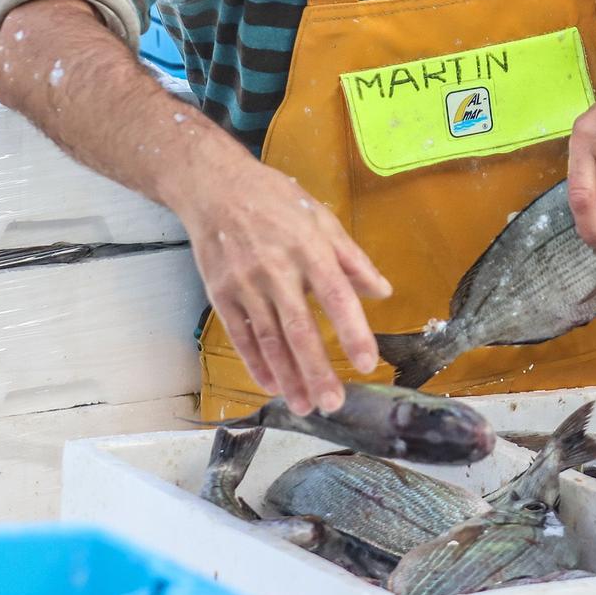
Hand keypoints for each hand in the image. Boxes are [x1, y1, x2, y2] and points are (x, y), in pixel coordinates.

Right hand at [182, 154, 390, 415]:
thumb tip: (382, 292)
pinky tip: (271, 384)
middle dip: (317, 369)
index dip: (352, 330)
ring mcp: (244, 284)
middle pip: (298, 328)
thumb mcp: (320, 218)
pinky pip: (241, 336)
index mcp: (307, 248)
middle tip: (333, 403)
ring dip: (288, 376)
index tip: (367, 361)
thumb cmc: (275, 201)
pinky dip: (256, 363)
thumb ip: (352, 258)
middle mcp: (275, 270)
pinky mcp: (221, 294)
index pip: (335, 296)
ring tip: (306, 406)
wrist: (214, 188)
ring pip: (269, 339)